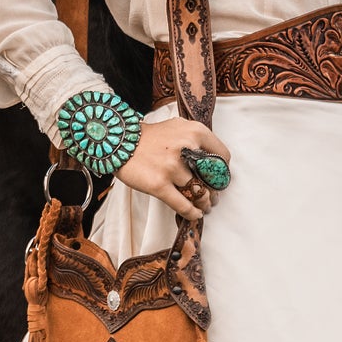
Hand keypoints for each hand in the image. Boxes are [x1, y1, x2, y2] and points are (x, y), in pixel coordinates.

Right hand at [115, 118, 231, 220]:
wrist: (118, 140)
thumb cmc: (150, 136)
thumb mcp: (178, 127)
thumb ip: (196, 140)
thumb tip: (213, 161)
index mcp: (195, 132)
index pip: (222, 156)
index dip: (222, 170)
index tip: (218, 177)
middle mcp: (186, 148)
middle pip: (213, 177)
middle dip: (215, 190)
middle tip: (213, 196)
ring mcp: (172, 168)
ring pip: (199, 193)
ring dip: (204, 203)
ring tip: (204, 206)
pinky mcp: (159, 184)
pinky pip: (182, 205)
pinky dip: (192, 213)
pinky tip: (195, 214)